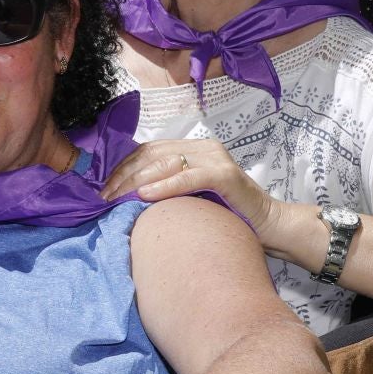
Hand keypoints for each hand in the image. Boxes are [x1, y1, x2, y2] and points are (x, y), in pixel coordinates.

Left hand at [100, 138, 278, 239]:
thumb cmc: (227, 214)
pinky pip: (187, 177)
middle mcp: (203, 148)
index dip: (123, 167)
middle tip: (104, 196)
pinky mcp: (225, 174)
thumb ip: (165, 188)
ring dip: (136, 181)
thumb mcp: (189, 196)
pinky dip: (163, 186)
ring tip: (117, 197)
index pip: (148, 150)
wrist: (268, 224)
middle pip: (152, 155)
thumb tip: (127, 196)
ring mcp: (215, 158)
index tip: (104, 187)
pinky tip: (144, 196)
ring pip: (165, 163)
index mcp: (193, 149)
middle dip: (123, 175)